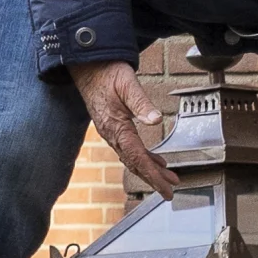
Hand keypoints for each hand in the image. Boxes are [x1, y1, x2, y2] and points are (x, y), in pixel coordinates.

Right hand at [71, 59, 184, 200]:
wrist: (87, 65)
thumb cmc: (107, 72)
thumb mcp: (128, 84)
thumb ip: (142, 103)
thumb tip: (156, 120)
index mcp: (116, 127)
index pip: (137, 157)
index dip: (153, 174)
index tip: (166, 188)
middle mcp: (112, 134)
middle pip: (135, 163)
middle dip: (153, 178)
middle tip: (169, 192)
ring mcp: (111, 132)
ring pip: (132, 158)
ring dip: (150, 170)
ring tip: (168, 179)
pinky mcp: (112, 127)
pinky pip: (128, 148)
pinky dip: (143, 158)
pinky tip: (155, 160)